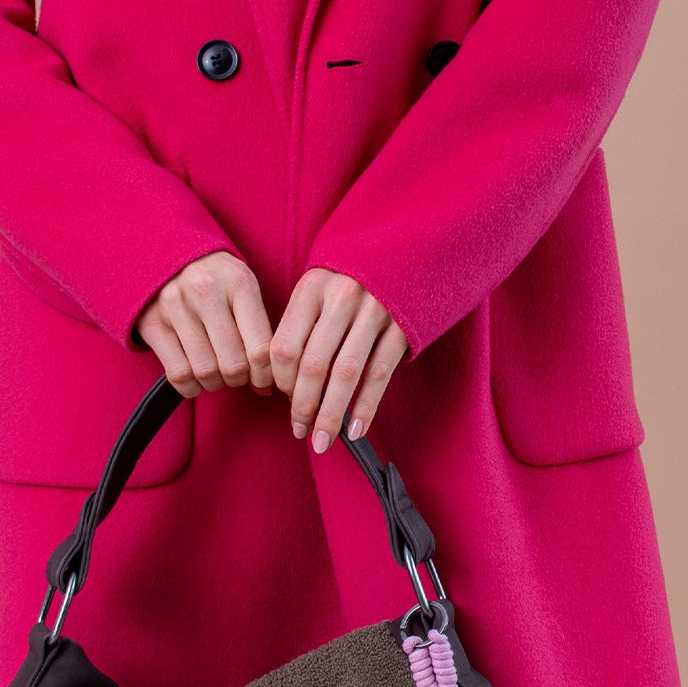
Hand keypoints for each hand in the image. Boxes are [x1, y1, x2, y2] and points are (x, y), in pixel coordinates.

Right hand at [134, 252, 274, 395]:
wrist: (167, 252)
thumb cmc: (217, 280)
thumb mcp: (244, 287)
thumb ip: (260, 329)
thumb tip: (266, 385)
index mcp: (238, 282)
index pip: (261, 348)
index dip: (266, 375)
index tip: (263, 380)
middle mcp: (205, 291)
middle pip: (233, 364)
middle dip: (240, 380)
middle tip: (238, 375)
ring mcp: (175, 306)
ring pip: (205, 372)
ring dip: (215, 383)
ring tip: (217, 374)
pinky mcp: (152, 323)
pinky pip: (178, 374)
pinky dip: (190, 387)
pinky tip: (195, 378)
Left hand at [272, 269, 408, 454]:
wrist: (407, 246)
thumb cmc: (352, 275)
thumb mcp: (320, 285)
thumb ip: (302, 324)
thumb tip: (288, 384)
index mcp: (312, 288)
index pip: (284, 346)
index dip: (280, 381)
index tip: (283, 398)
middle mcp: (341, 298)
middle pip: (313, 365)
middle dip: (303, 406)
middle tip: (300, 430)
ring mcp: (374, 312)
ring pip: (345, 374)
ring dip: (331, 414)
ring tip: (322, 440)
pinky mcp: (402, 326)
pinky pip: (379, 374)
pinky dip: (365, 406)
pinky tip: (355, 429)